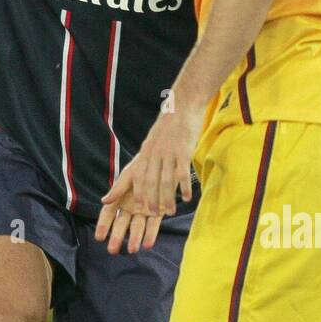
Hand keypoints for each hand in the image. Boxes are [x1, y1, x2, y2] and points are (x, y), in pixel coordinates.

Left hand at [95, 102, 200, 253]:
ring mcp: (168, 152)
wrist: (182, 106)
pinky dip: (183, 186)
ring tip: (169, 211)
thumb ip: (145, 159)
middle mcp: (154, 154)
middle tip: (151, 215)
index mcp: (145, 153)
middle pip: (149, 182)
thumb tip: (141, 172)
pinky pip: (182, 172)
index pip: (136, 177)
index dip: (135, 193)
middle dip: (149, 199)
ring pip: (165, 180)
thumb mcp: (152, 143)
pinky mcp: (183, 150)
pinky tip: (186, 197)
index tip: (135, 209)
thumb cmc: (167, 128)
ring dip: (167, 197)